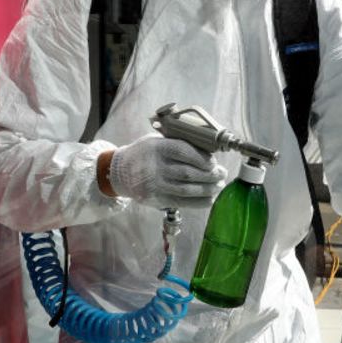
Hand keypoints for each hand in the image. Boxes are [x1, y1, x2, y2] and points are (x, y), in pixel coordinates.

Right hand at [108, 135, 225, 208]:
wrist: (119, 172)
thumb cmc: (145, 153)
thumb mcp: (157, 140)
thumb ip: (179, 143)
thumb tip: (209, 152)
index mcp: (156, 148)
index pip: (183, 151)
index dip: (202, 158)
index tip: (214, 162)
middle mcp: (154, 167)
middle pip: (188, 173)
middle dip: (210, 175)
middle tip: (222, 174)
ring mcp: (154, 185)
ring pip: (187, 190)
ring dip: (208, 189)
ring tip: (218, 185)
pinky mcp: (155, 199)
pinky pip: (182, 202)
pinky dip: (199, 202)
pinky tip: (210, 198)